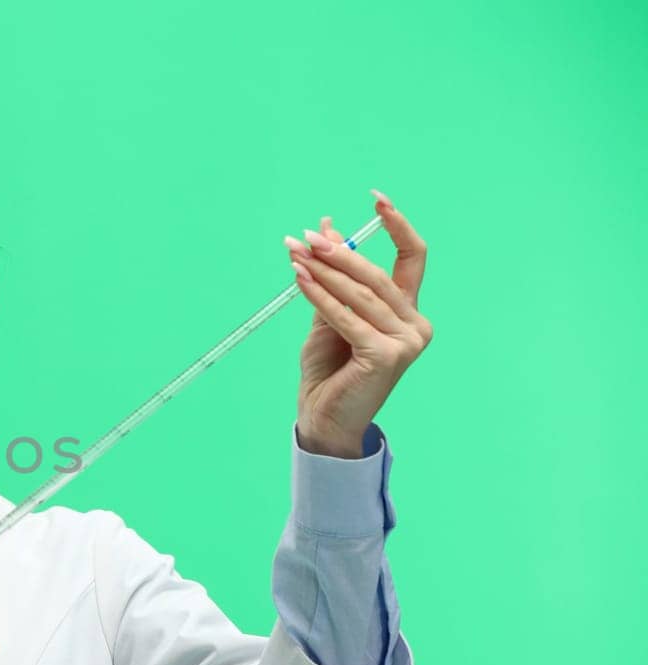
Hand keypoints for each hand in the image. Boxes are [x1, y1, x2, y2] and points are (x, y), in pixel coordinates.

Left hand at [284, 189, 432, 457]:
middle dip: (338, 252)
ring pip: (361, 294)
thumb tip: (324, 228)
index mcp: (407, 312)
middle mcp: (415, 325)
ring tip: (296, 253)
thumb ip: (331, 277)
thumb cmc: (330, 370)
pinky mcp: (386, 356)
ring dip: (324, 271)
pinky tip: (300, 279)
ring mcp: (405, 342)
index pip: (413, 258)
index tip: (376, 198)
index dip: (398, 225)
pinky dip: (321, 297)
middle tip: (305, 236)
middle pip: (378, 274)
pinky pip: (347, 318)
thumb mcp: (329, 316)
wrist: (324, 418)